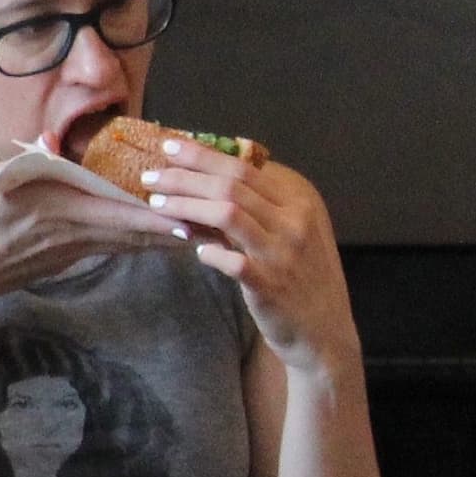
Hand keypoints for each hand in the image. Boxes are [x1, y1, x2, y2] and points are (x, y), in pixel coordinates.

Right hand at [0, 157, 181, 317]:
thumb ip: (29, 160)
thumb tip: (52, 139)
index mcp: (57, 209)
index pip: (120, 213)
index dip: (159, 217)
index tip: (193, 216)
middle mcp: (71, 234)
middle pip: (134, 233)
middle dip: (173, 230)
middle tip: (211, 228)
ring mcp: (68, 252)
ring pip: (125, 244)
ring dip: (159, 239)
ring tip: (195, 233)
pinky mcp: (62, 262)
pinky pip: (108, 248)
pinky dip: (134, 241)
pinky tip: (150, 237)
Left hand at [136, 143, 361, 368]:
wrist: (324, 330)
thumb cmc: (300, 275)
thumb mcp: (290, 231)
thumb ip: (259, 205)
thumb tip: (208, 176)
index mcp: (299, 200)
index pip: (244, 167)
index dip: (204, 155)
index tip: (170, 147)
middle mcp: (295, 221)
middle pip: (231, 185)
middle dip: (185, 175)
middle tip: (151, 175)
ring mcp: (284, 252)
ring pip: (227, 214)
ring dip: (186, 205)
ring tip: (156, 203)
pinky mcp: (270, 284)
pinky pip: (232, 260)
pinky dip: (208, 251)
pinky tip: (194, 248)